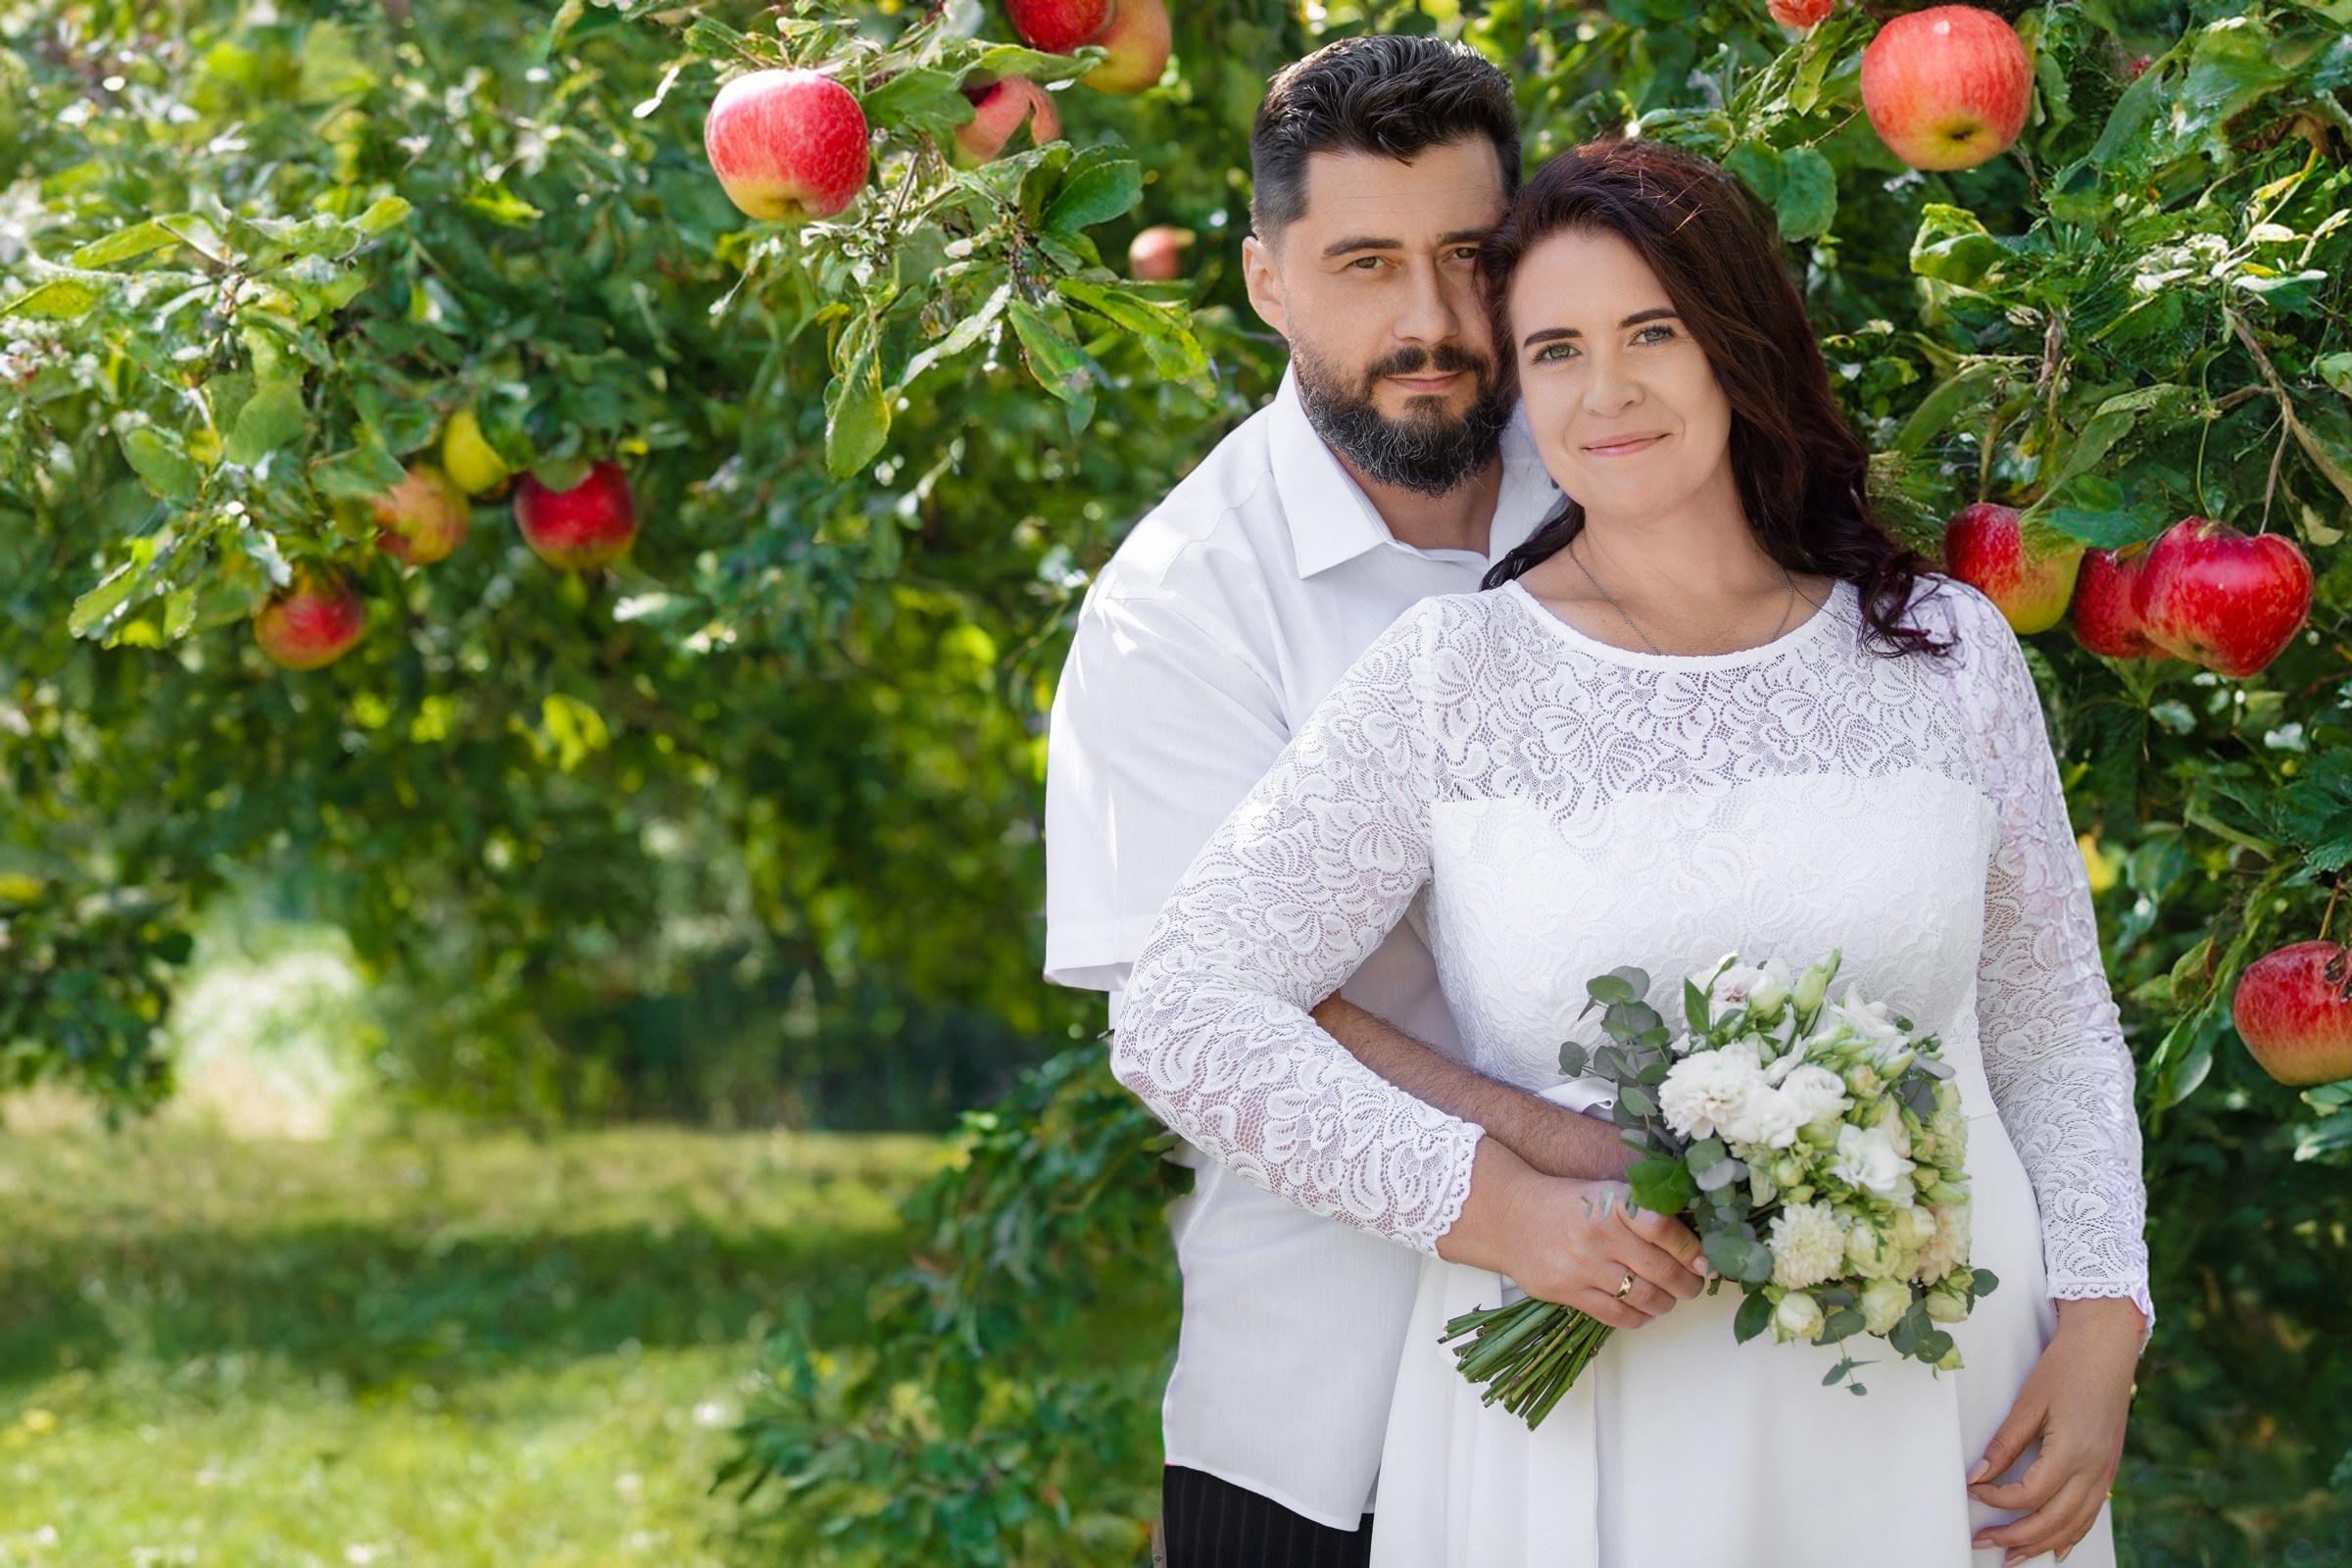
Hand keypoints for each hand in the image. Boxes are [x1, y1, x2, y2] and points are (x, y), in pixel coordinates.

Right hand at [1438, 1140, 1708, 1329]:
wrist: (1510, 1216)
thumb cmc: (1566, 1205)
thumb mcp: (1604, 1193)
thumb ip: (1644, 1212)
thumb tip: (1694, 1246)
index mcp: (1612, 1202)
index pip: (1664, 1228)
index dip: (1692, 1249)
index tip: (1704, 1260)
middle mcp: (1599, 1234)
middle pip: (1662, 1270)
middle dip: (1687, 1284)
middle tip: (1693, 1285)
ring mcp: (1582, 1265)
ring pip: (1645, 1298)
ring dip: (1666, 1304)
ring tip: (1668, 1299)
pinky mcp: (1567, 1291)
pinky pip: (1617, 1315)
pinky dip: (1639, 1318)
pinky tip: (1642, 1310)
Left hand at [1968, 1297, 2143, 1563]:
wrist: (2106, 1347)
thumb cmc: (2066, 1367)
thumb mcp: (2029, 1401)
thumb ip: (2005, 1443)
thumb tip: (1977, 1475)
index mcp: (2072, 1452)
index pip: (2029, 1495)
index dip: (1997, 1500)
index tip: (1973, 1493)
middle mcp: (2094, 1469)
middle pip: (2053, 1520)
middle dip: (2016, 1537)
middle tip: (1984, 1542)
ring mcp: (2106, 1471)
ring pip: (2074, 1523)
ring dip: (2043, 1544)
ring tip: (2014, 1556)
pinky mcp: (2110, 1468)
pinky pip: (2092, 1513)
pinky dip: (2072, 1533)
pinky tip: (2057, 1547)